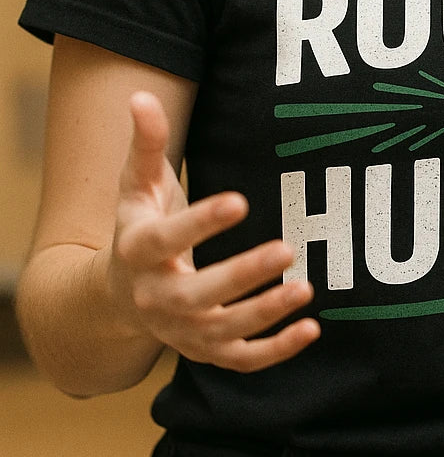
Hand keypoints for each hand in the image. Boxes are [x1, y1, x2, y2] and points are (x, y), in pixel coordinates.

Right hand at [106, 91, 319, 370]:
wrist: (119, 296)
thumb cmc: (139, 227)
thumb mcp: (136, 186)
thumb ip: (147, 144)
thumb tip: (140, 96)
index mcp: (137, 251)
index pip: (167, 239)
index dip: (201, 223)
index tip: (240, 200)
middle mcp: (156, 298)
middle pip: (197, 295)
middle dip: (242, 275)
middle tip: (287, 249)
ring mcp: (181, 331)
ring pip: (223, 331)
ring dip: (265, 314)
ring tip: (306, 288)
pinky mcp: (206, 351)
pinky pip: (241, 360)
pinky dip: (276, 352)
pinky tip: (312, 328)